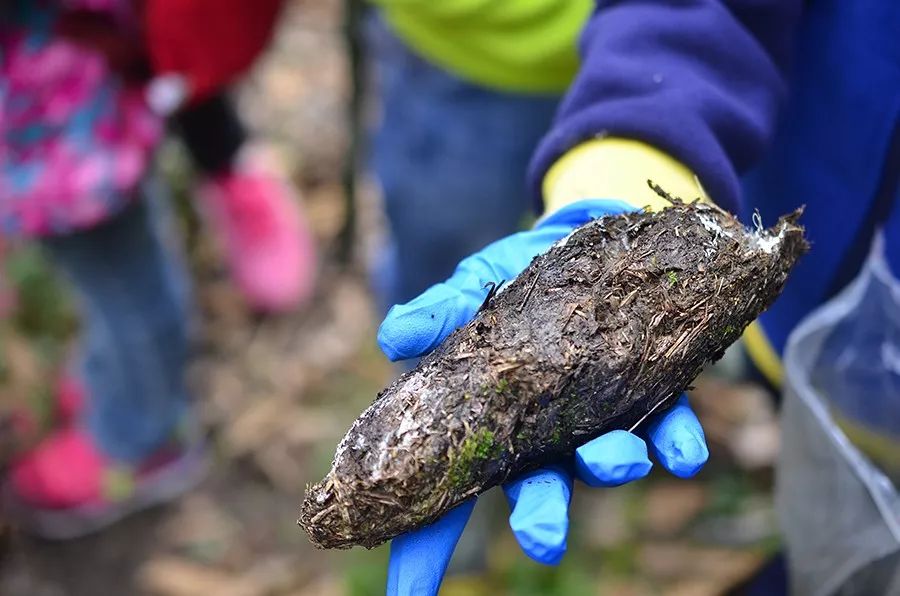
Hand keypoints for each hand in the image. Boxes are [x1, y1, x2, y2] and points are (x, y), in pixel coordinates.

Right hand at [378, 200, 708, 595]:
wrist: (577, 246)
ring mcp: (597, 418)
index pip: (448, 496)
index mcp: (488, 424)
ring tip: (619, 461)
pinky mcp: (652, 388)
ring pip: (602, 463)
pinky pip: (669, 427)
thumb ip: (435, 313)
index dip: (425, 547)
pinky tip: (683, 453)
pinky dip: (677, 442)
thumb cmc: (509, 284)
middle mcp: (542, 436)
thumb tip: (393, 337)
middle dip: (542, 518)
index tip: (410, 594)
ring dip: (610, 469)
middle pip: (537, 493)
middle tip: (543, 538)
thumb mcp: (468, 291)